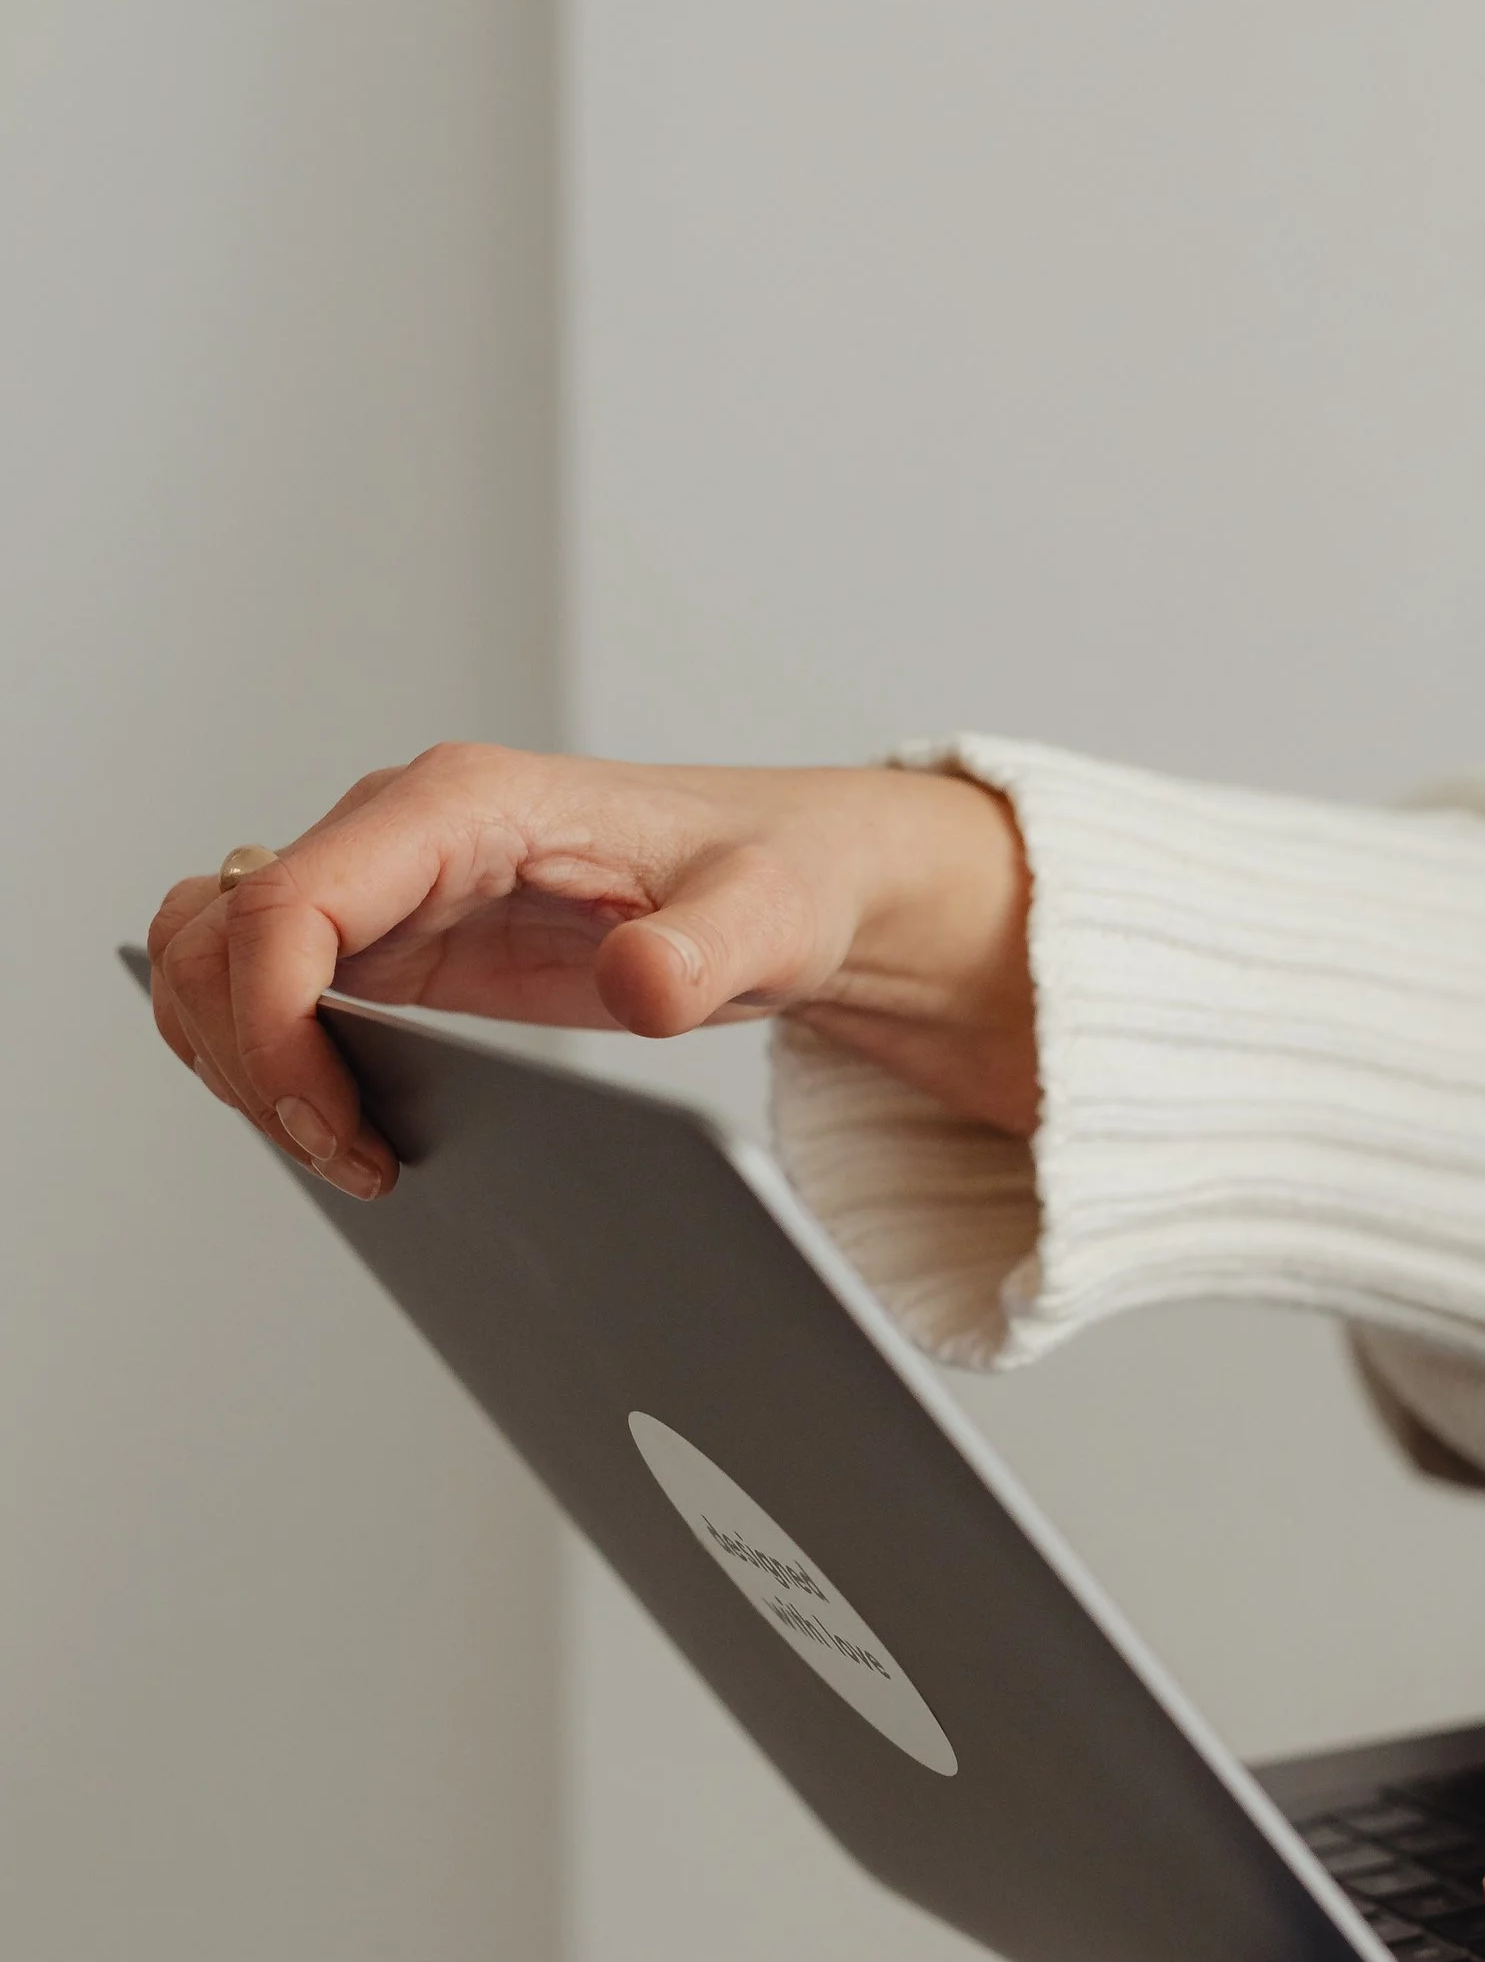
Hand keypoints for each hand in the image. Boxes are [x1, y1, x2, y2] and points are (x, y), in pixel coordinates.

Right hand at [146, 746, 1034, 1198]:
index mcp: (460, 804)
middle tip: (351, 1157)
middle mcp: (398, 829)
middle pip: (217, 932)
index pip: (284, 906)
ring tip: (350, 1148)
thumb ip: (705, 950)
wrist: (793, 877)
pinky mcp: (394, 936)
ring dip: (240, 1059)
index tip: (339, 1130)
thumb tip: (641, 980)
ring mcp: (384, 881)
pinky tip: (349, 1122)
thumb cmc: (775, 879)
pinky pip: (265, 984)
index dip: (272, 1028)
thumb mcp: (766, 921)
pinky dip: (266, 1054)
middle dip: (246, 1058)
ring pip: (215, 954)